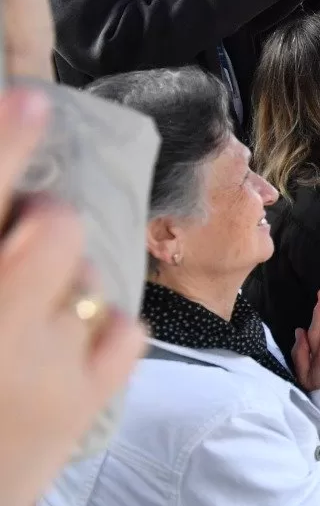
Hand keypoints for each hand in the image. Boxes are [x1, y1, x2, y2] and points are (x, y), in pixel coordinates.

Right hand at [0, 87, 145, 505]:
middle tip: (16, 250)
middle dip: (42, 224)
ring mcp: (40, 367)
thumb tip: (24, 205)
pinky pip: (122, 327)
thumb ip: (0, 236)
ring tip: (23, 329)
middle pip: (53, 227)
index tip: (29, 102)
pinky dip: (101, 332)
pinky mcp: (80, 403)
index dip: (3, 146)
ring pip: (89, 276)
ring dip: (64, 289)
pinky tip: (63, 354)